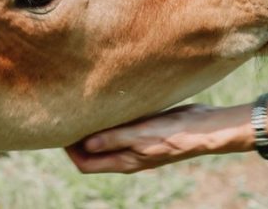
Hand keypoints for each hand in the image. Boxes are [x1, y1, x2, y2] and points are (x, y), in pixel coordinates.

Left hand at [65, 103, 252, 173]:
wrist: (206, 129)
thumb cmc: (174, 133)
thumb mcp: (141, 135)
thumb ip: (113, 139)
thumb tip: (84, 145)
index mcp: (124, 161)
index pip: (86, 163)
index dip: (69, 150)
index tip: (61, 130)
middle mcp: (128, 156)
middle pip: (93, 153)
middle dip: (77, 138)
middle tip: (67, 115)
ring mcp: (137, 144)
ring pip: (106, 140)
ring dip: (94, 128)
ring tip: (83, 108)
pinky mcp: (146, 131)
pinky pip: (121, 129)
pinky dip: (110, 120)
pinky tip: (108, 103)